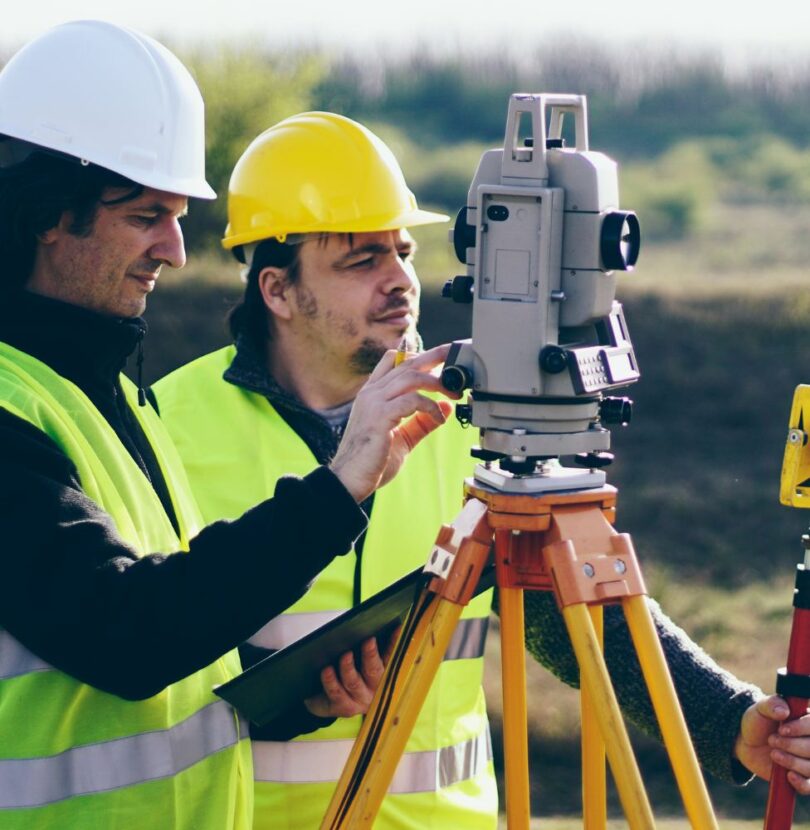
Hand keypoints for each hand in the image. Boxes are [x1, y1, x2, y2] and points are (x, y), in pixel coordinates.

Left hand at [304, 632, 397, 718]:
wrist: (328, 703)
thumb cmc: (349, 676)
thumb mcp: (362, 663)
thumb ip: (372, 648)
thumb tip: (377, 625)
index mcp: (383, 674)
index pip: (391, 655)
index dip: (395, 643)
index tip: (397, 629)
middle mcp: (374, 689)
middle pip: (374, 671)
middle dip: (371, 655)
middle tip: (369, 641)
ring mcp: (359, 700)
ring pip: (354, 682)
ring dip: (349, 667)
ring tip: (345, 655)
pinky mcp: (343, 707)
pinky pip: (336, 693)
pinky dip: (330, 681)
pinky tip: (326, 670)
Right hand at [329, 344, 455, 502]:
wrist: (349, 481)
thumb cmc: (371, 461)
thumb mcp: (402, 438)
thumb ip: (421, 422)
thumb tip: (445, 408)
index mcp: (373, 394)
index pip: (394, 360)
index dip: (420, 356)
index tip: (442, 361)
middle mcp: (371, 393)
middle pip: (407, 362)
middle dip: (435, 357)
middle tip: (457, 358)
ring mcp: (373, 403)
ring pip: (411, 376)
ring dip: (436, 381)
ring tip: (453, 393)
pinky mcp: (379, 417)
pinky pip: (412, 400)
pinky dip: (430, 406)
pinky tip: (439, 418)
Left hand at [735, 695, 809, 793]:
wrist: (746, 742)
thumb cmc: (757, 722)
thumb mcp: (760, 709)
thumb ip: (771, 705)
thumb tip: (784, 710)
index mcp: (807, 721)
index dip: (800, 728)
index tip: (782, 730)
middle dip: (792, 745)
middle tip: (772, 740)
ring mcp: (808, 760)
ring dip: (792, 762)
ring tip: (774, 754)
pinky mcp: (802, 777)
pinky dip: (802, 783)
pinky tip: (788, 775)